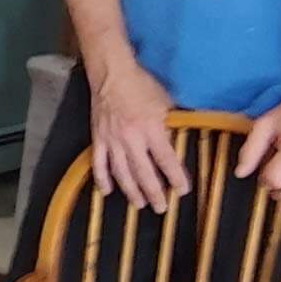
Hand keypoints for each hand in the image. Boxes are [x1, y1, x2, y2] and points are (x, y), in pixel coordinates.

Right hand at [90, 62, 190, 211]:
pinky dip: (102, 179)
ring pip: (122, 173)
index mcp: (151, 129)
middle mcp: (131, 139)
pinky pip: (99, 163)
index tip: (182, 190)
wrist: (111, 73)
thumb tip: (177, 141)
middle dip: (154, 192)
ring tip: (140, 204)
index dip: (175, 178)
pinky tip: (107, 191)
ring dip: (131, 191)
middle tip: (162, 208)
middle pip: (144, 172)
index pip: (166, 160)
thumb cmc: (141, 84)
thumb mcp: (165, 102)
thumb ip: (170, 125)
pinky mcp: (98, 138)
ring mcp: (112, 140)